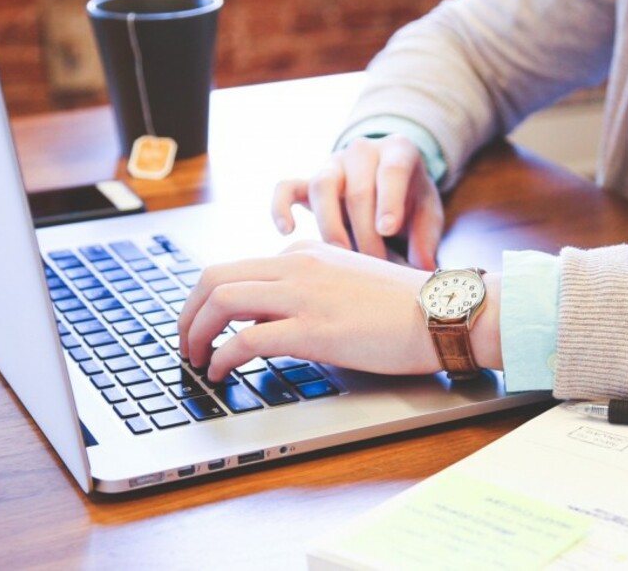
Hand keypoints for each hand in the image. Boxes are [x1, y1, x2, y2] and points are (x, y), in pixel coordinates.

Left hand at [178, 240, 439, 381]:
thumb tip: (271, 320)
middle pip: (215, 277)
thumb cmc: (405, 307)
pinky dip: (222, 358)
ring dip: (195, 333)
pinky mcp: (312, 329)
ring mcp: (303, 295)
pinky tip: (221, 373)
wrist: (442, 312)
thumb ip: (310, 290)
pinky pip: (246, 340)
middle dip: (188, 312)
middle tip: (185, 342)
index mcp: (305, 254)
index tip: (204, 325)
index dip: (208, 301)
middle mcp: (297, 266)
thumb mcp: (347, 283)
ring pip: (221, 301)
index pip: (237, 268)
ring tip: (195, 360)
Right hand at [272, 134, 443, 269]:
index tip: (387, 229)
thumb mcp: (428, 214)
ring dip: (331, 226)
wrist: (388, 182)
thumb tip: (424, 268)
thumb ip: (427, 238)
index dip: (388, 200)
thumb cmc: (411, 201)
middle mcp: (362, 151)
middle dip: (365, 232)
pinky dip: (281, 207)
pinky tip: (287, 232)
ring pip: (321, 186)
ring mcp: (332, 165)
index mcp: (398, 151)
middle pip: (357, 189)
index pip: (392, 170)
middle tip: (374, 264)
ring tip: (341, 257)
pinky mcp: (308, 181)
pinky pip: (286, 187)